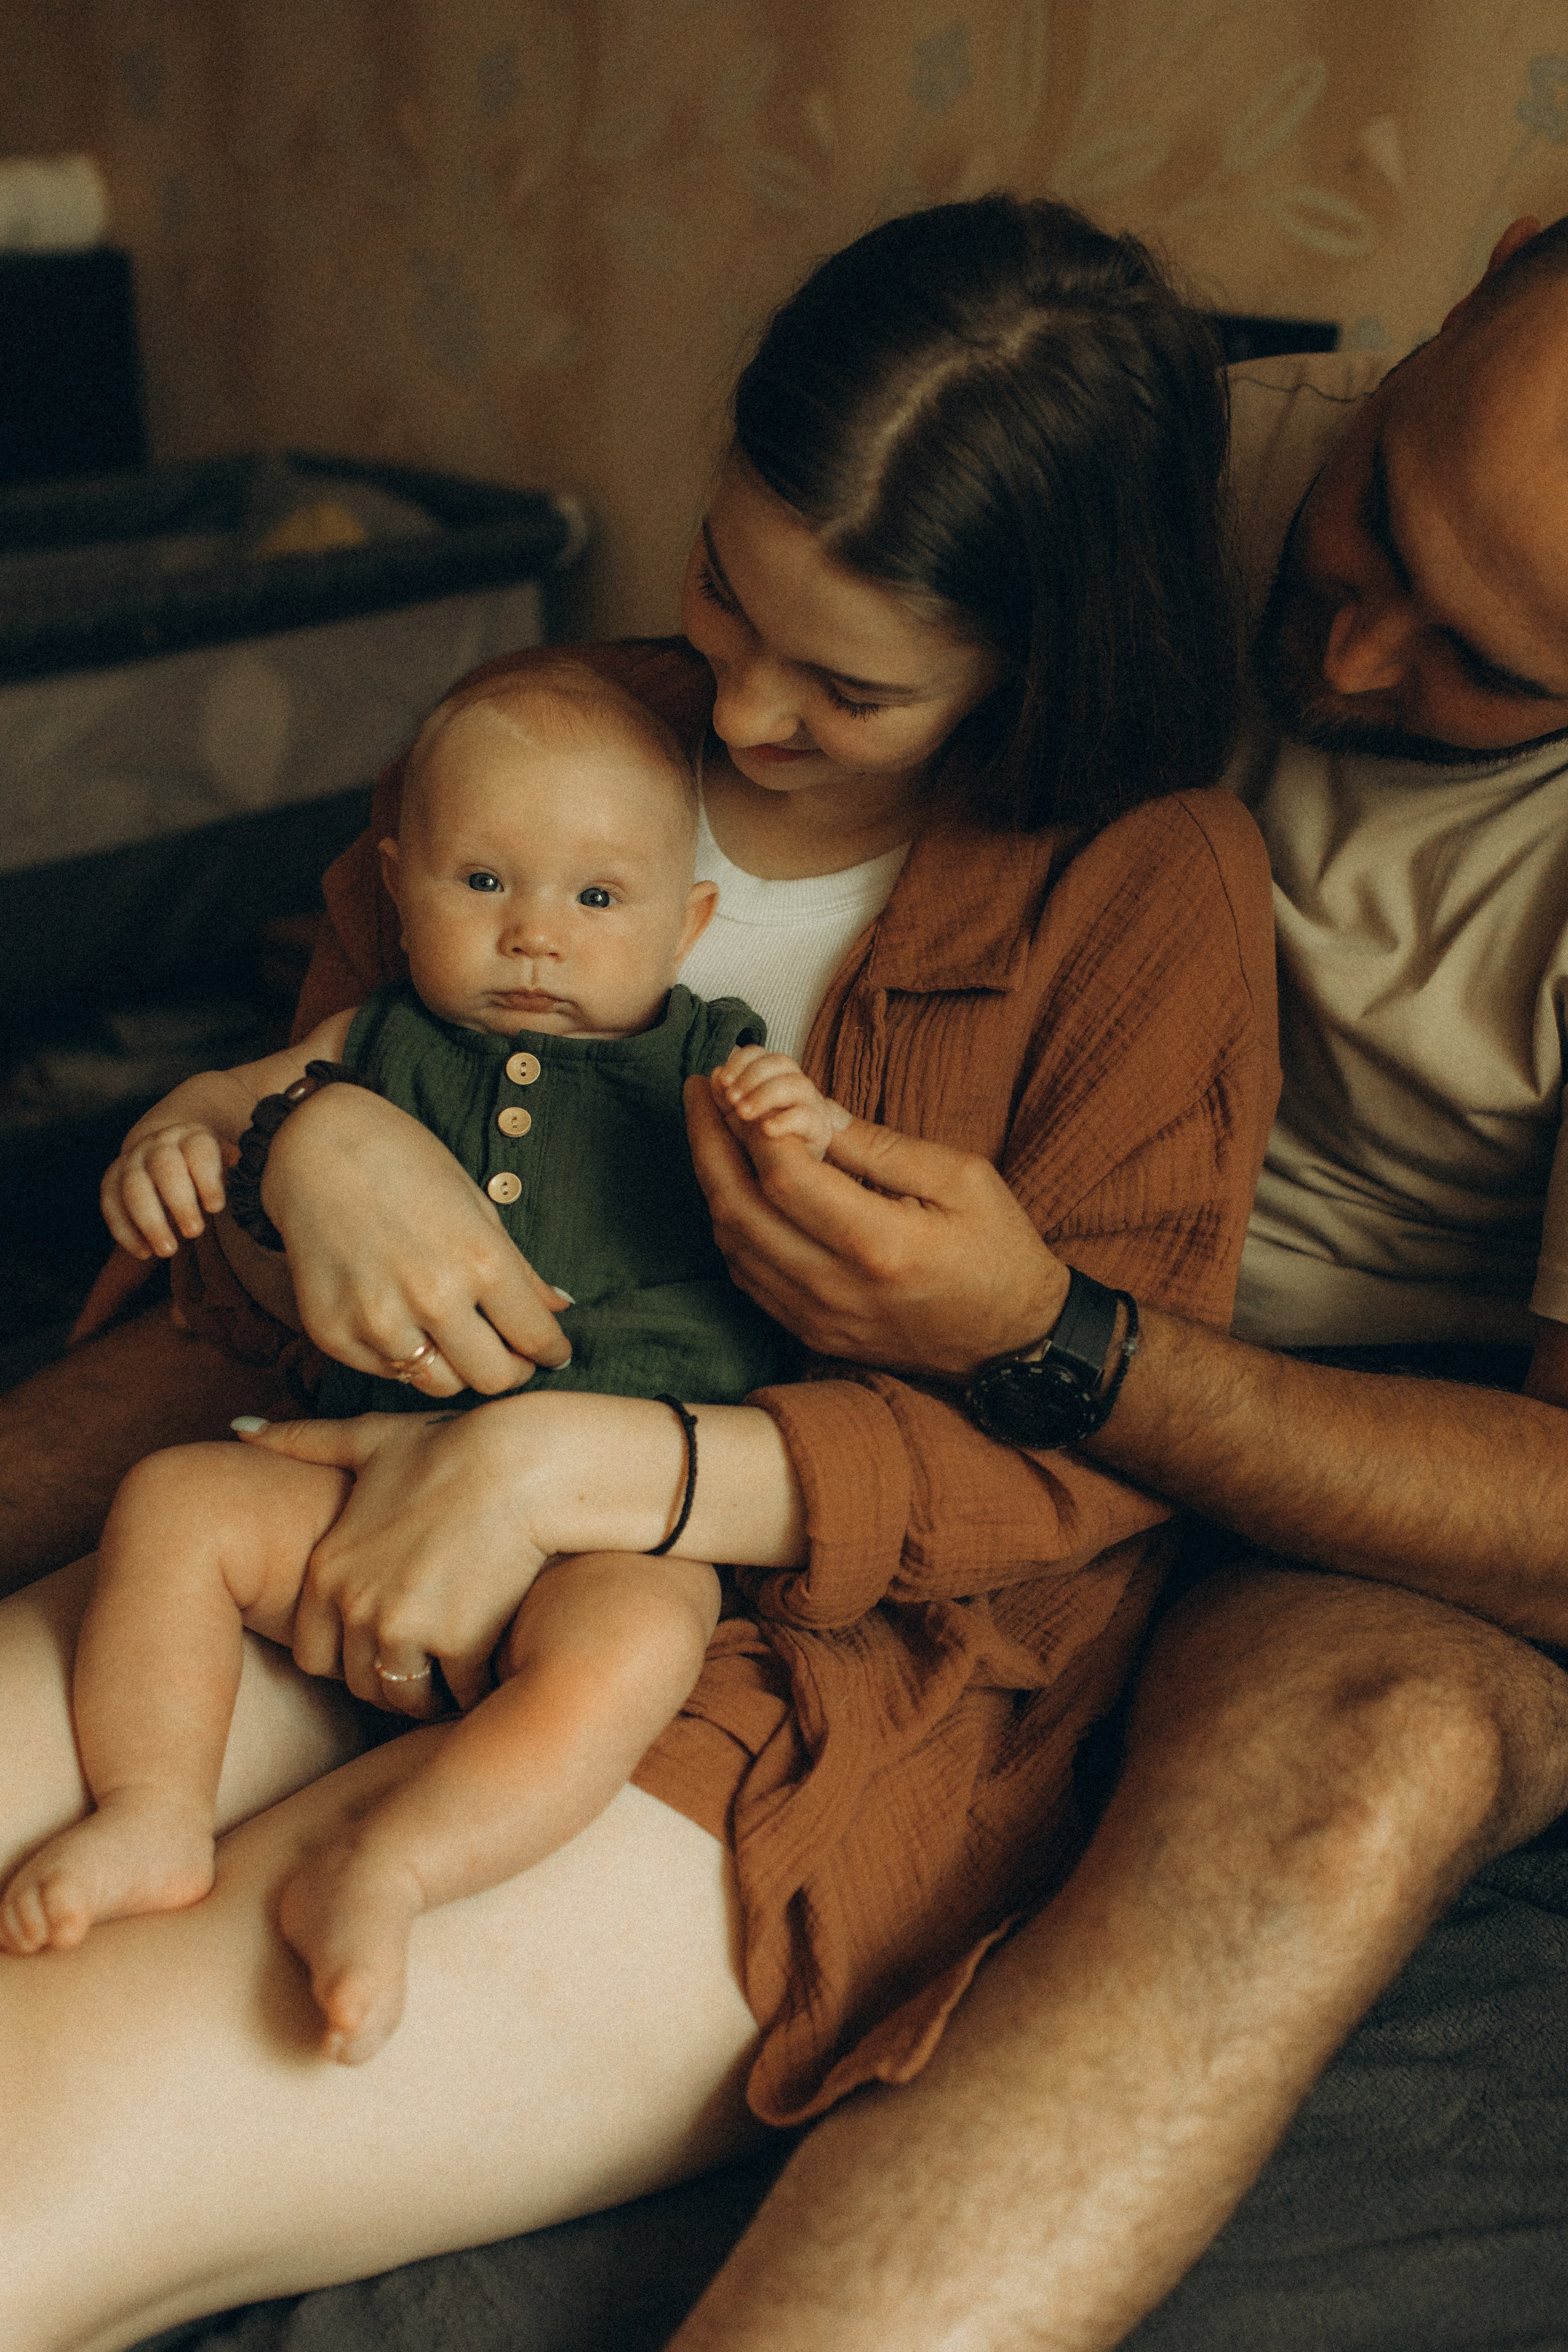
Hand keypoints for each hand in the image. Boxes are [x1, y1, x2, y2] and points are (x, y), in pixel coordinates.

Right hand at [101, 1123, 234, 1260]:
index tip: (217, 1207)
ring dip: (150, 1221)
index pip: (199, 1150)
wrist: (167, 1148)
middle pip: (165, 1168)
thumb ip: (243, 1175)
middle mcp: (159, 1144)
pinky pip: (111, 1205)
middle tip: (195, 1233)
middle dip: (179, 1202)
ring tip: (168, 1251)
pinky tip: (144, 1253)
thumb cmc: (207, 1167)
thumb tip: (267, 1194)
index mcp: (192, 1135)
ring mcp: (131, 1160)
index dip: (207, 1179)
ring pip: (134, 1188)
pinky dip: (124, 1231)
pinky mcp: (111, 1181)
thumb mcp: (229, 1162)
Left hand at [234, 1404, 558, 1713]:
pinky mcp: (459, 1642)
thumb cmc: (450, 1448)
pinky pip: (459, 1692)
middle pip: (361, 1683)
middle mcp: (356, 1605)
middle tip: (425, 1665)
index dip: (348, 1655)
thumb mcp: (369, 1439)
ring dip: (431, 1693)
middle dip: (390, 1679)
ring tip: (455, 1673)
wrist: (522, 1461)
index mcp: (328, 1569)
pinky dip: (475, 1685)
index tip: (384, 1641)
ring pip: (406, 1697)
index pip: (313, 1655)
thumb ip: (303, 1441)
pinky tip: (491, 1660)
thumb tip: (239, 1429)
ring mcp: (405, 1627)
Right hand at [260, 1081, 572, 1397]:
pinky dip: (401, 1355)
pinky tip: (400, 1320)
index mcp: (481, 1261)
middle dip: (511, 1371)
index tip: (552, 1354)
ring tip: (453, 1339)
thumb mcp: (477, 1206)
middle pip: (493, 1378)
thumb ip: (519, 1269)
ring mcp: (378, 1320)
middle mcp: (432, 1297)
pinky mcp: (332, 1333)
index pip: (535, 1338)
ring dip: (455, 1369)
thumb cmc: (405, 1164)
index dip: (551, 1352)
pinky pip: (385, 1371)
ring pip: (439, 1385)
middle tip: (509, 1357)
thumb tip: (559, 1310)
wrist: (315, 1147)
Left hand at [685, 1075, 1068, 1378]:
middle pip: (741, 1210)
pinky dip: (732, 1226)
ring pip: (735, 1245)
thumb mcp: (960, 1177)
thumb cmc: (997, 1251)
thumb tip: (806, 1108)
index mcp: (882, 1244)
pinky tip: (734, 1184)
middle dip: (709, 1141)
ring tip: (710, 1128)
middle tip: (700, 1091)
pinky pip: (749, 1276)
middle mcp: (839, 1288)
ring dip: (712, 1182)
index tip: (739, 1083)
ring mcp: (820, 1318)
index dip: (751, 1125)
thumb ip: (878, 1145)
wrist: (1013, 1341)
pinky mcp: (813, 1333)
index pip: (786, 1179)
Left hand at [712, 1045, 850, 1161]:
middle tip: (732, 1098)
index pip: (761, 1055)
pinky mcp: (819, 1130)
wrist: (783, 1175)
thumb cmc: (758, 1142)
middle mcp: (795, 1085)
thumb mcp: (734, 1117)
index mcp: (774, 1077)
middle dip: (752, 1076)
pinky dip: (785, 1120)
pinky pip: (807, 1117)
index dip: (741, 1062)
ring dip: (765, 1095)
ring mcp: (811, 1106)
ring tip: (743, 1114)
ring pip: (797, 1084)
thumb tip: (715, 1074)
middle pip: (781, 1062)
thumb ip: (724, 1096)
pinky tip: (766, 1130)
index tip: (723, 1081)